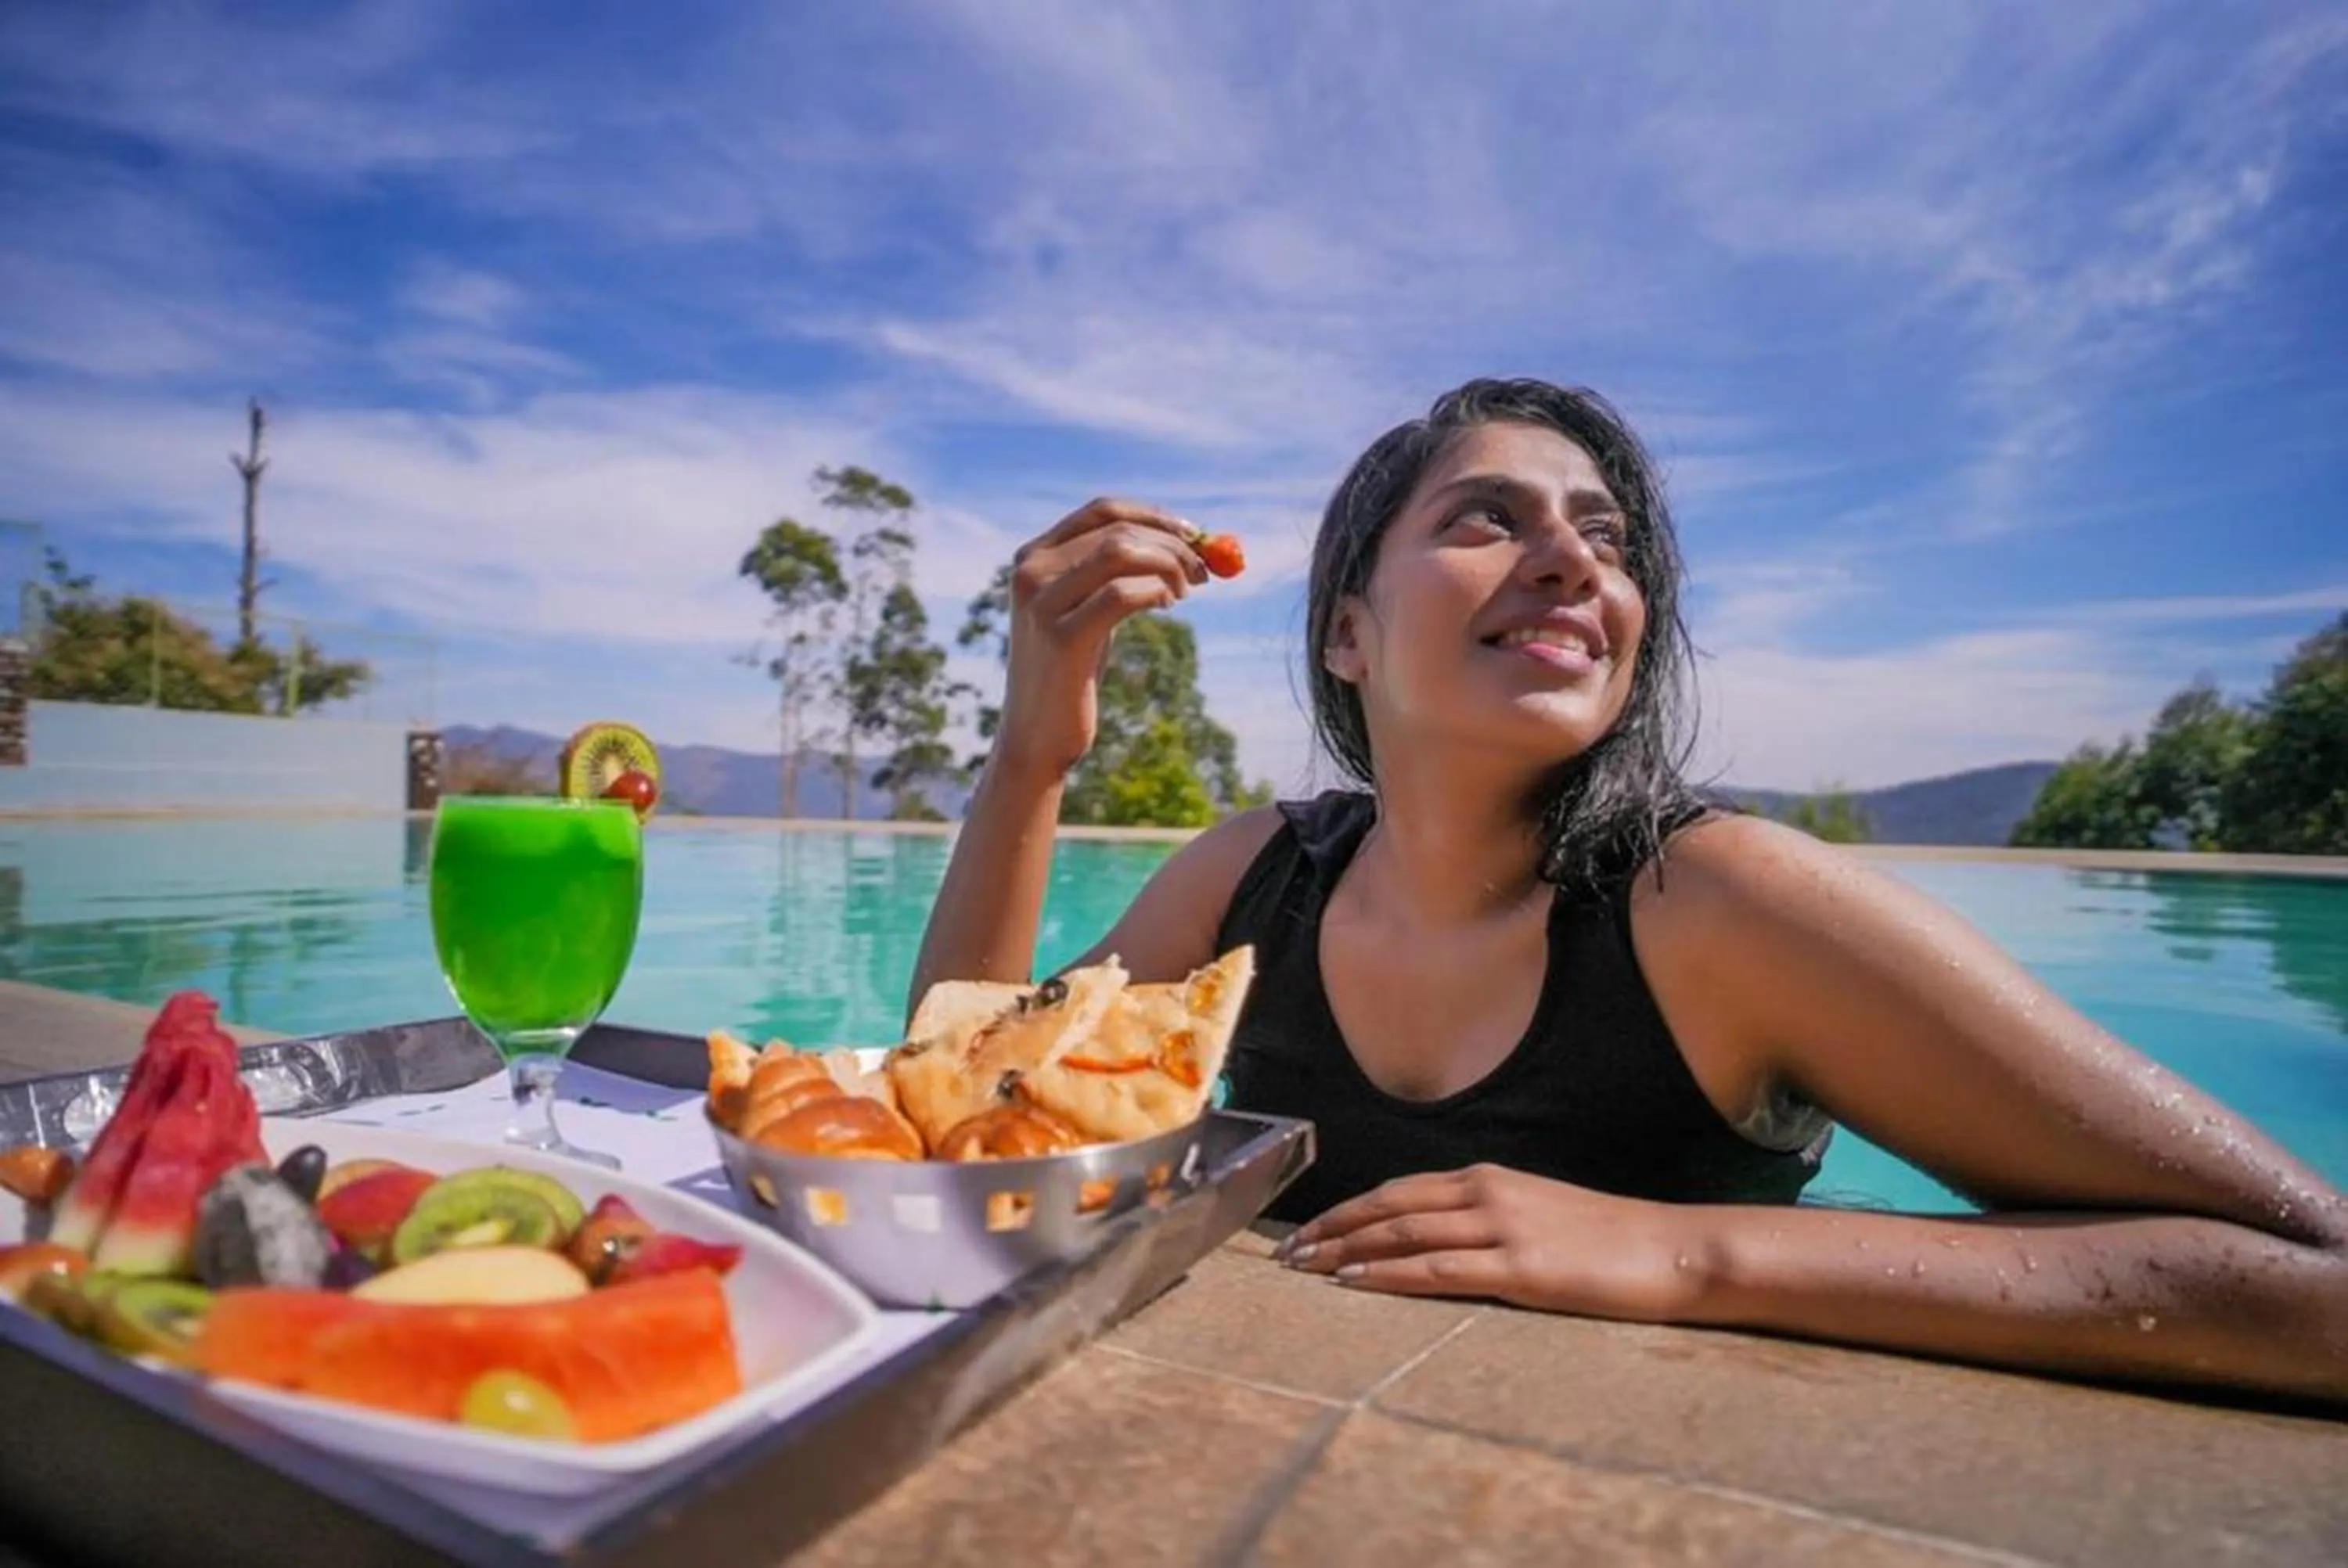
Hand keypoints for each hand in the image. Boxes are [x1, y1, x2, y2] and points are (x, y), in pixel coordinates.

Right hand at [995, 497, 1206, 776]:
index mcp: (1033, 556)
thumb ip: (1117, 575)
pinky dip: (1155, 591)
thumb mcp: (1087, 611)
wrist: (1037, 733)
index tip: (1193, 534)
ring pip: (1121, 553)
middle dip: (1171, 545)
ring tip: (1184, 591)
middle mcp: (1031, 572)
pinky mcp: (1062, 637)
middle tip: (1202, 570)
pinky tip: (1167, 605)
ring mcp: (1042, 603)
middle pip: (1118, 532)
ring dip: (1167, 565)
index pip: (1101, 510)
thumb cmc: (1071, 671)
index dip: (1154, 516)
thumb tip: (1189, 544)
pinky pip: (1122, 594)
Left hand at [1275, 1163, 1713, 1322]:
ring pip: (1402, 1235)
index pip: (1399, 1191)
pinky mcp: (1519, 1268)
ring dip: (1345, 1251)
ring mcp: (1502, 1228)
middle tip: (1286, 1254)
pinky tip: (1354, 1282)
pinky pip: (1436, 1270)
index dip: (1348, 1210)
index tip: (1309, 1230)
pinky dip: (1387, 1274)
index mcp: (1489, 1179)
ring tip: (1304, 1269)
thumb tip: (1443, 1240)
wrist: (1672, 1250)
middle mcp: (1486, 1194)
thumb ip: (1490, 1220)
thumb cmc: (1610, 1240)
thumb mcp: (1540, 1215)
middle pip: (1388, 1208)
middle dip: (1331, 1229)